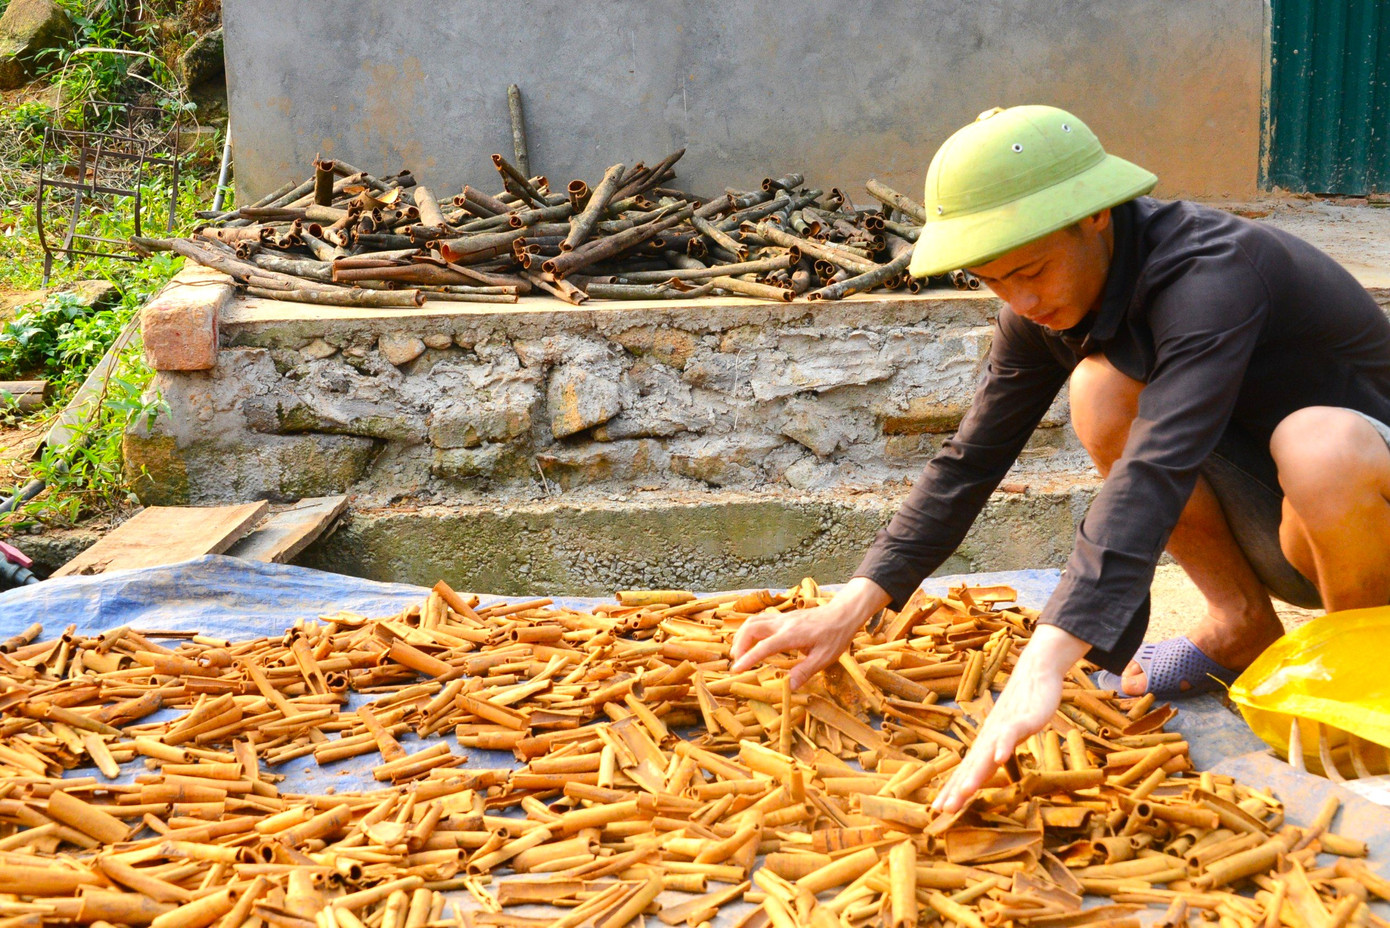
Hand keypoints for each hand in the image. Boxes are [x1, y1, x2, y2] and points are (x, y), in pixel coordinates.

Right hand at [730, 577, 890, 689]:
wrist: (842, 613)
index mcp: (792, 635)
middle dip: (739, 645)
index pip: (764, 646)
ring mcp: (782, 618)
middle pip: (751, 628)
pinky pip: (760, 620)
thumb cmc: (836, 636)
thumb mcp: (825, 657)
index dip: (749, 658)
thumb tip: (789, 688)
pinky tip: (752, 642)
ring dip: (742, 636)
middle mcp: (783, 623)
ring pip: (753, 621)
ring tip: (740, 653)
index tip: (736, 669)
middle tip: (737, 663)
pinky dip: (750, 631)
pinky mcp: (783, 617)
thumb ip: (805, 671)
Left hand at [932, 624, 1089, 812]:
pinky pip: (1011, 734)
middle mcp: (989, 738)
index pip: (966, 771)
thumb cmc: (1021, 706)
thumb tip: (991, 767)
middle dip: (957, 790)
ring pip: (986, 754)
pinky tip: (999, 759)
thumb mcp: (1008, 734)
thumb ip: (999, 750)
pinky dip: (1005, 746)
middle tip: (943, 810)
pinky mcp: (1021, 718)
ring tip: (964, 792)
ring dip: (975, 773)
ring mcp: (1003, 728)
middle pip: (971, 768)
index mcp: (986, 744)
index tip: (938, 811)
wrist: (1035, 673)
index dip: (953, 790)